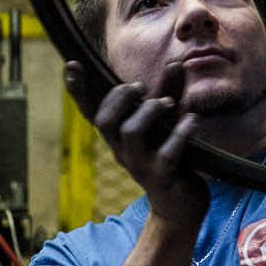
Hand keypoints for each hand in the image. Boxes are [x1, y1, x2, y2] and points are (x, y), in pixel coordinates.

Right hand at [65, 60, 207, 230]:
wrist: (180, 203)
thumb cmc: (169, 156)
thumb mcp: (167, 123)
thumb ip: (168, 92)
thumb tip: (175, 62)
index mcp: (116, 135)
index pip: (90, 111)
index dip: (78, 90)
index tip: (71, 63)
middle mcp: (122, 150)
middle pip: (104, 120)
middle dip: (121, 96)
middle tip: (142, 88)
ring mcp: (139, 165)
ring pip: (130, 132)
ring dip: (150, 110)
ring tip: (170, 103)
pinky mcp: (162, 176)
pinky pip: (167, 152)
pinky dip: (180, 132)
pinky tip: (193, 120)